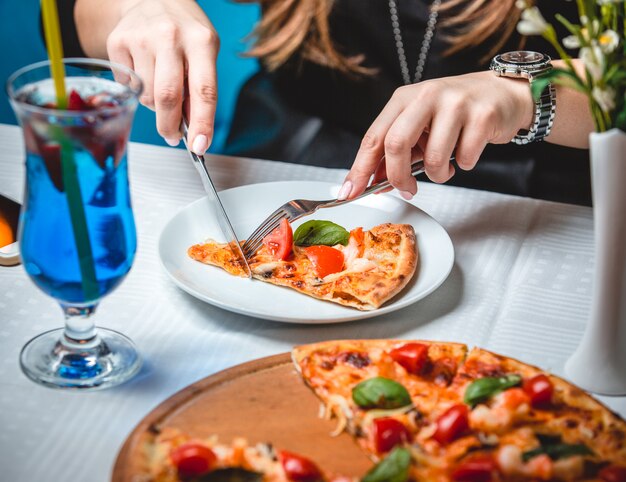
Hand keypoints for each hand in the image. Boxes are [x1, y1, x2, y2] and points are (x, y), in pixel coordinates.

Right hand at [104, 0, 218, 152]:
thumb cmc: (185, 32)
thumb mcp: (204, 53)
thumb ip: (199, 89)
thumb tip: (190, 129)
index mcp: (201, 41)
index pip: (204, 91)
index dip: (202, 123)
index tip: (199, 146)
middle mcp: (170, 37)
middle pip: (167, 97)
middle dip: (169, 126)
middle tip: (172, 136)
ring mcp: (140, 38)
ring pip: (146, 96)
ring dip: (154, 104)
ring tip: (159, 84)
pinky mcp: (117, 42)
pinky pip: (128, 86)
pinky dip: (137, 89)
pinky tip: (143, 70)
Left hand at [337, 71, 534, 199]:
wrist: (504, 94)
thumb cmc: (456, 113)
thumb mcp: (420, 127)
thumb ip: (397, 152)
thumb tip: (373, 182)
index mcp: (404, 99)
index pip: (374, 137)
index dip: (360, 168)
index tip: (350, 192)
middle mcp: (426, 96)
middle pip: (396, 144)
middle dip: (398, 177)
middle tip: (407, 190)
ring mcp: (456, 103)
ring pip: (433, 158)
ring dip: (438, 175)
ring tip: (446, 167)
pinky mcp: (482, 116)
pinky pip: (464, 159)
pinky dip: (464, 166)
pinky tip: (467, 153)